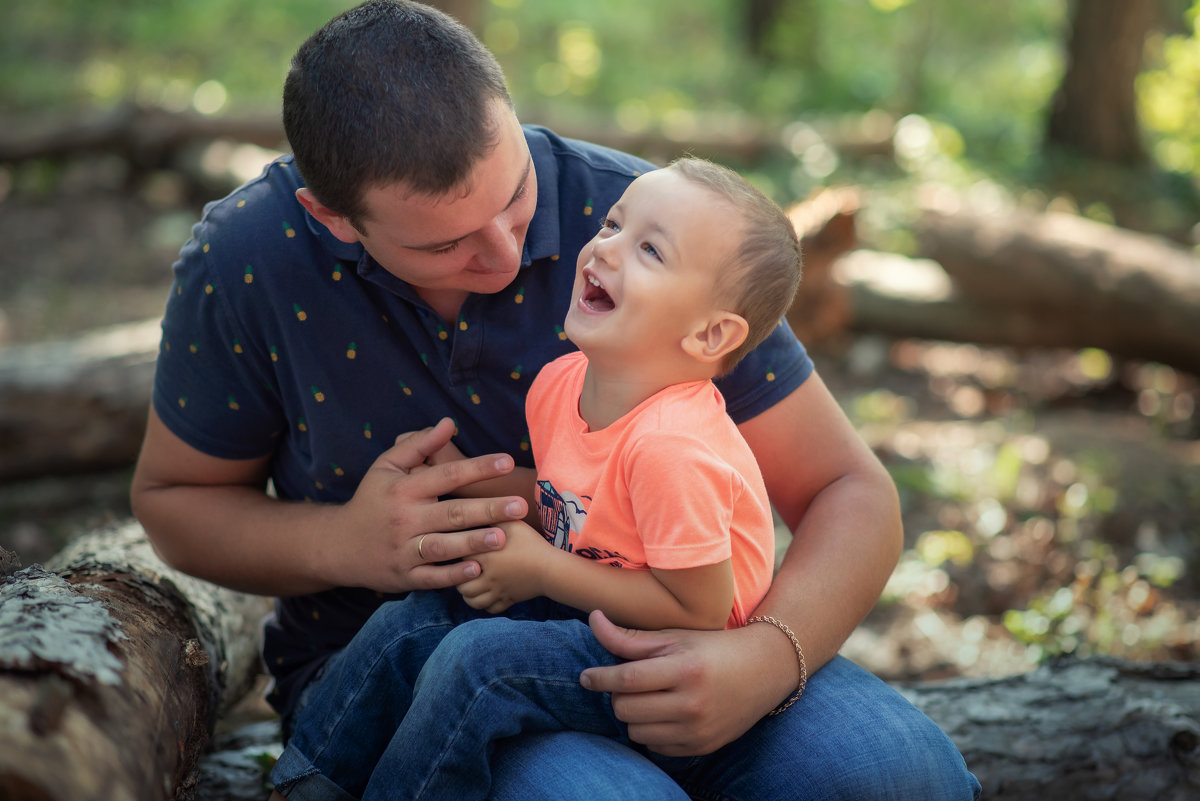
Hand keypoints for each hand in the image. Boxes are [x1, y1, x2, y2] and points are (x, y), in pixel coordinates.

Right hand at [329, 418, 527, 592]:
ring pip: (444, 546)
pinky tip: (477, 568)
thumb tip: (448, 423)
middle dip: (487, 509)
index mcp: (404, 490)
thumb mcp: (386, 467)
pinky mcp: (404, 576)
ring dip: (474, 542)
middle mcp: (405, 519)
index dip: (478, 467)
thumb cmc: (372, 500)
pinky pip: (432, 577)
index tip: (506, 461)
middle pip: (452, 513)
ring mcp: (404, 549)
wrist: (339, 545)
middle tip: (518, 506)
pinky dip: (453, 575)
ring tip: (503, 537)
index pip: (447, 475)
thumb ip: (418, 445)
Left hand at [456, 519, 552, 612]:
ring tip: (473, 583)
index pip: (458, 557)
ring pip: (472, 601)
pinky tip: (488, 594)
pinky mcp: (508, 600)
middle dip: (459, 579)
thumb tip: (479, 509)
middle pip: (460, 585)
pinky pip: (489, 609)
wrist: (551, 568)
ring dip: (469, 594)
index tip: (460, 548)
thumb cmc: (532, 544)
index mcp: (485, 556)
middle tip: (464, 570)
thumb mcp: (513, 524)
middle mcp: (487, 577)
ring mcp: (497, 591)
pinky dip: (485, 604)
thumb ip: (494, 516)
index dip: (457, 553)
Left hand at [578, 610, 798, 755]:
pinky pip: (655, 747)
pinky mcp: (702, 747)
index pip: (628, 679)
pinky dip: (650, 731)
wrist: (763, 670)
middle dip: (618, 694)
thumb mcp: (675, 636)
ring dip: (632, 715)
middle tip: (628, 682)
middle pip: (627, 709)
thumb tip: (593, 619)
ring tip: (646, 697)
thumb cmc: (713, 647)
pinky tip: (662, 713)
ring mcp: (698, 730)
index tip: (586, 677)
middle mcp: (692, 704)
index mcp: (685, 669)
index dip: (600, 678)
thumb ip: (631, 637)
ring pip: (636, 732)